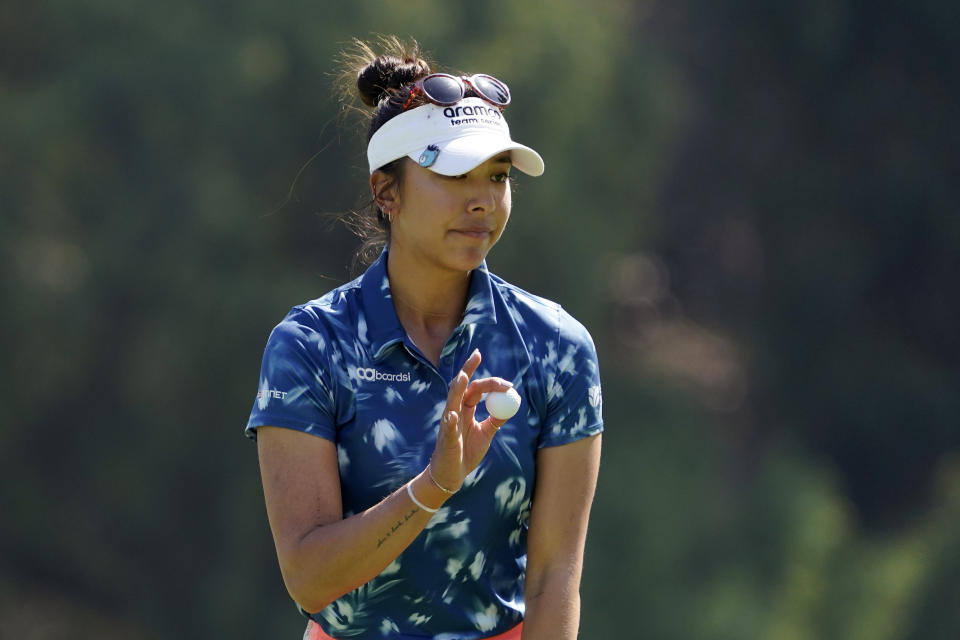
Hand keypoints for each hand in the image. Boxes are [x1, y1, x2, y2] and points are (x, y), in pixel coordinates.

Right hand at [429, 349, 512, 492]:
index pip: (475, 388)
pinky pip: (448, 428)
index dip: (490, 382)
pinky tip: (452, 415)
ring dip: (457, 389)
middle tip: (478, 355)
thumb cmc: (466, 452)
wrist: (452, 474)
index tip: (507, 383)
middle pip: (462, 386)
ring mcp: (448, 424)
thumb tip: (510, 405)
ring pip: (452, 402)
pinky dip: (450, 422)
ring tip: (462, 376)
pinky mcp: (446, 439)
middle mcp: (455, 411)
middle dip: (468, 369)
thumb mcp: (486, 433)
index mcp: (465, 409)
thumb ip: (496, 419)